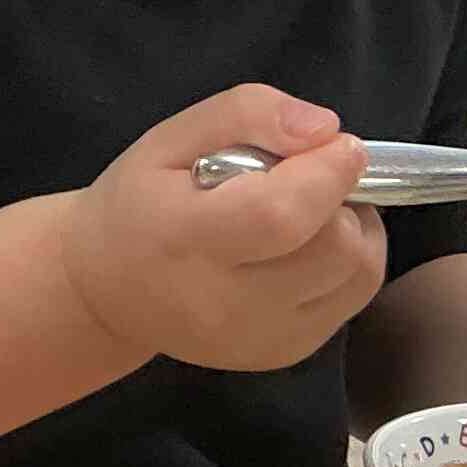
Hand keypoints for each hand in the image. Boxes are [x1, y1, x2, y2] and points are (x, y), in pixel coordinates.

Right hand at [59, 86, 386, 372]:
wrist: (108, 291)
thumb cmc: (138, 205)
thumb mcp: (170, 137)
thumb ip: (246, 114)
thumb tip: (325, 129)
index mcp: (184, 240)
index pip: (283, 214)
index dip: (328, 173)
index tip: (339, 144)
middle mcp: (226, 303)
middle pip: (336, 247)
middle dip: (342, 198)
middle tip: (310, 178)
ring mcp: (260, 337)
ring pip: (358, 273)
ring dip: (353, 230)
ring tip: (312, 212)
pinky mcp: (286, 352)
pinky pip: (352, 297)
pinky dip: (346, 262)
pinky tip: (306, 248)